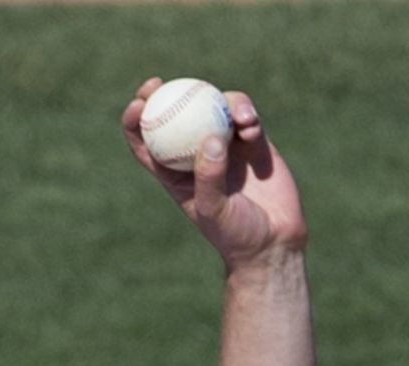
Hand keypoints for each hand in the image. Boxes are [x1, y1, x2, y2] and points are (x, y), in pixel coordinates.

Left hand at [122, 77, 307, 269]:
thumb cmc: (235, 232)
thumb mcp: (214, 209)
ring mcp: (226, 146)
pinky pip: (246, 118)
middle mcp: (196, 156)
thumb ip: (209, 175)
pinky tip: (251, 125)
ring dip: (220, 103)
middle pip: (176, 117)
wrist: (273, 240)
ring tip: (238, 117)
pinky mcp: (253, 143)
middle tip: (162, 82)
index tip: (137, 104)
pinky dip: (246, 114)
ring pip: (214, 110)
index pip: (147, 144)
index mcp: (173, 174)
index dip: (135, 121)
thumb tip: (210, 138)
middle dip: (165, 95)